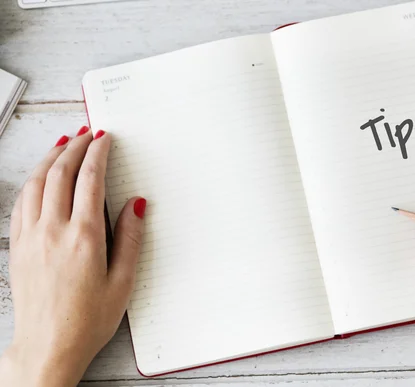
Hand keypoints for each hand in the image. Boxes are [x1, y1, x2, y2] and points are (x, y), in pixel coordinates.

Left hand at [0, 127, 145, 386]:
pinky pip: (22, 201)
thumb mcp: (123, 281)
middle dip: (75, 147)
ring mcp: (31, 237)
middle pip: (60, 173)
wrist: (47, 346)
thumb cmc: (87, 320)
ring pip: (36, 182)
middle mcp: (53, 231)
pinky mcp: (19, 246)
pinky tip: (39, 176)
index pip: (89, 179)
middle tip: (86, 133)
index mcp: (84, 237)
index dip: (98, 153)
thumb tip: (135, 204)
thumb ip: (131, 238)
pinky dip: (32, 180)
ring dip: (51, 158)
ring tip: (63, 143)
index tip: (104, 138)